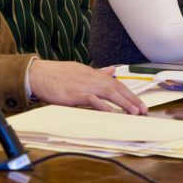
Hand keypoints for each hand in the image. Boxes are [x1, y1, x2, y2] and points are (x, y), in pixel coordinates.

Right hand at [28, 62, 146, 114]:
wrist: (38, 74)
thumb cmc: (56, 74)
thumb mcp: (80, 70)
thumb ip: (98, 72)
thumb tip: (112, 70)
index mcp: (93, 73)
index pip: (116, 83)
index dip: (129, 93)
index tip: (140, 103)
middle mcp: (91, 78)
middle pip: (116, 88)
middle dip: (132, 99)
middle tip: (144, 110)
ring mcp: (84, 85)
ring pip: (109, 93)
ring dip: (123, 103)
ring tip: (134, 112)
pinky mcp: (75, 94)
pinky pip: (93, 100)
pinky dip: (104, 106)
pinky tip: (112, 112)